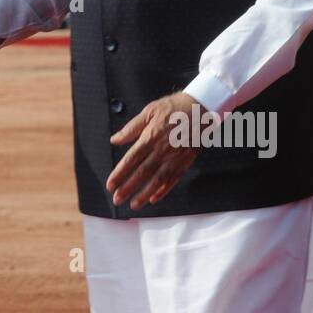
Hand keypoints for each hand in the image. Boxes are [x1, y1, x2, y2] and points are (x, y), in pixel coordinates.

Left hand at [105, 92, 201, 209]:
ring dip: (144, 194)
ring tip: (133, 205)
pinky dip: (163, 190)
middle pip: (142, 173)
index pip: (131, 159)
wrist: (202, 107)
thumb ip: (131, 128)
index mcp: (151, 137)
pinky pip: (174, 179)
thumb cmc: (173, 107)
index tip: (110, 184)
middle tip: (117, 199)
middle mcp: (162, 150)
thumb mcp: (149, 111)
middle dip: (128, 188)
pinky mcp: (186, 161)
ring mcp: (175, 157)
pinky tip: (154, 198)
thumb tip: (114, 139)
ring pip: (158, 180)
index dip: (120, 173)